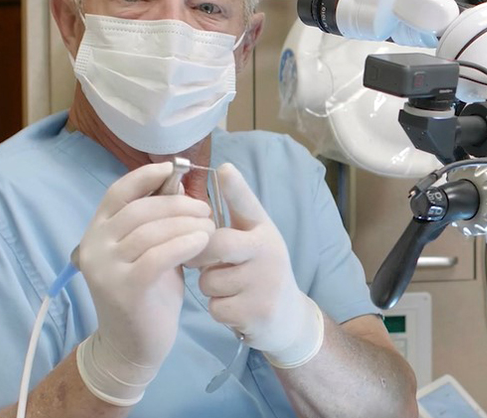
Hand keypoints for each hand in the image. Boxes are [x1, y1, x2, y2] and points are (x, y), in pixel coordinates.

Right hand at [75, 161, 215, 404]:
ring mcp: (106, 268)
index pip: (117, 192)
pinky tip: (202, 242)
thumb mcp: (150, 251)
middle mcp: (95, 247)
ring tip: (210, 228)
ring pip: (150, 231)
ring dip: (186, 224)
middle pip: (139, 209)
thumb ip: (157, 223)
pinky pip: (158, 256)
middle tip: (206, 210)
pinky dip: (183, 244)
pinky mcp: (124, 289)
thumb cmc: (147, 294)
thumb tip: (177, 183)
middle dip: (177, 204)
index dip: (145, 176)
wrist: (133, 346)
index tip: (173, 169)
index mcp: (97, 232)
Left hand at [198, 163, 324, 367]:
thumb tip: (214, 178)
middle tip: (199, 261)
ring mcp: (266, 283)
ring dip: (210, 288)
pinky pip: (216, 307)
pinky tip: (235, 307)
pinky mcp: (258, 311)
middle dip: (199, 255)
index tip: (225, 169)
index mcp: (264, 230)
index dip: (235, 187)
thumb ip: (232, 216)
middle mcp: (269, 252)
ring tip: (228, 288)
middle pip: (217, 244)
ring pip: (209, 281)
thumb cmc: (259, 270)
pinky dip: (219, 310)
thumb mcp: (253, 240)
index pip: (248, 205)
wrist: (288, 317)